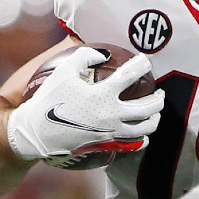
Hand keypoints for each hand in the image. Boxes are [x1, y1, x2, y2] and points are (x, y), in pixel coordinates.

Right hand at [6, 46, 165, 162]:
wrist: (38, 132)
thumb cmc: (50, 99)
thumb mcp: (64, 71)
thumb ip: (85, 56)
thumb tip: (105, 54)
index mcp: (103, 94)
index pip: (130, 76)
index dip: (141, 65)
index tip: (145, 61)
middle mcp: (112, 114)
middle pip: (148, 107)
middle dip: (158, 98)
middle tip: (161, 92)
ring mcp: (112, 132)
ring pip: (145, 128)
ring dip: (155, 118)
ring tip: (156, 112)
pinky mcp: (108, 145)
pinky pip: (133, 144)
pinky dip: (143, 139)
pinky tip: (145, 135)